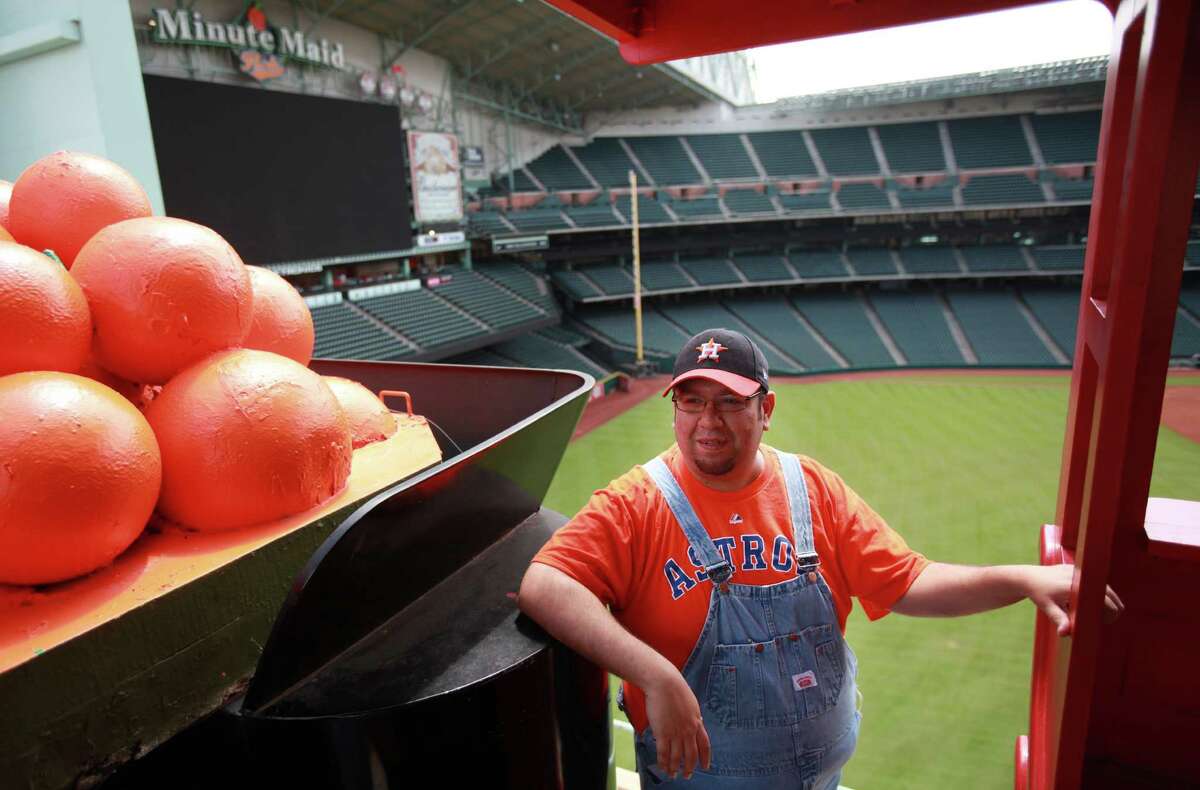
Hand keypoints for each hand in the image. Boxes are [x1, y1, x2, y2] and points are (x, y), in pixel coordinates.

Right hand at [642, 665, 710, 779]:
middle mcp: (688, 730)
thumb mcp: (691, 703)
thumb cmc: (676, 689)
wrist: (664, 683)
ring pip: (677, 757)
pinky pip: (663, 753)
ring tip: (673, 775)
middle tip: (687, 775)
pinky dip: (663, 763)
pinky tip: (663, 767)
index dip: (705, 758)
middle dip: (689, 767)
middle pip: (691, 755)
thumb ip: (694, 716)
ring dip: (675, 768)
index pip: (704, 745)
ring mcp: (675, 732)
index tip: (705, 767)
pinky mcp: (662, 733)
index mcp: (697, 722)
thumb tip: (697, 721)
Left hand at [1025, 564, 1123, 635]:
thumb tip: (1064, 633)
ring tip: (1101, 612)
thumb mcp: (1048, 608)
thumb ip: (1060, 620)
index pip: (1105, 600)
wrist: (1028, 578)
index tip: (1107, 622)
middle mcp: (1080, 576)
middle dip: (1113, 606)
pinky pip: (1094, 581)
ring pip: (1103, 586)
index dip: (1111, 612)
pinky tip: (1092, 602)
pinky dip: (1098, 591)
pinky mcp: (1077, 569)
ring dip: (1106, 598)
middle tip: (1107, 619)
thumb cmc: (1039, 594)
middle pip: (1109, 592)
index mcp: (1076, 586)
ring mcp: (1080, 570)